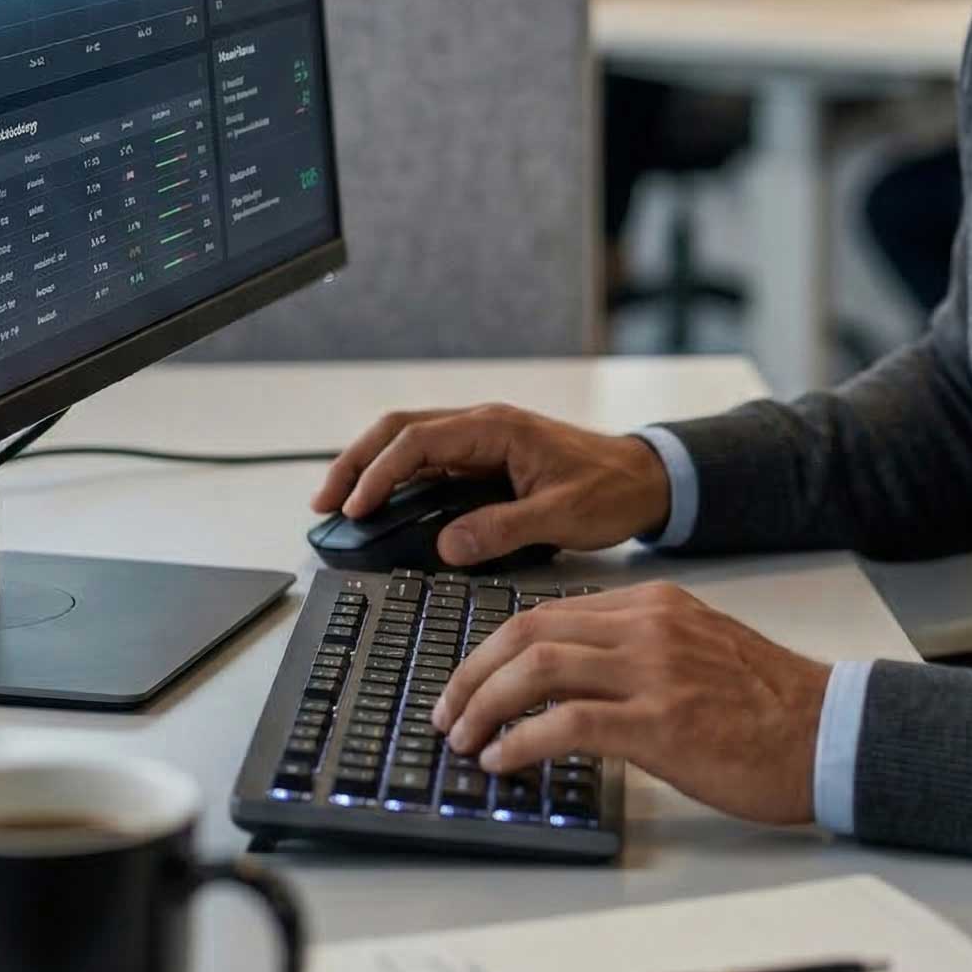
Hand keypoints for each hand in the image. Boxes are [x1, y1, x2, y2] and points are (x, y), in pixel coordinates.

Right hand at [309, 405, 671, 565]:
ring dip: (372, 466)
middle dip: (356, 461)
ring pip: (409, 441)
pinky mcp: (486, 459)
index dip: (379, 473)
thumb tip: (447, 545)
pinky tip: (384, 503)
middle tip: (324, 503)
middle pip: (399, 430)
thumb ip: (502, 529)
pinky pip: (429, 460)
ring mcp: (483, 440)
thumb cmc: (611, 489)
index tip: (354, 507)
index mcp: (496, 429)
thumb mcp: (560, 515)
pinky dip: (398, 477)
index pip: (418, 441)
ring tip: (341, 503)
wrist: (647, 478)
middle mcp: (483, 426)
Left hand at [433, 581, 831, 825]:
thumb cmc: (768, 706)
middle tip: (446, 710)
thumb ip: (639, 652)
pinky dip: (524, 741)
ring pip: (539, 668)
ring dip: (485, 704)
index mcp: (654, 605)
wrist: (828, 731)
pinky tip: (505, 761)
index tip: (468, 679)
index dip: (494, 646)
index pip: (549, 610)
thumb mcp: (697, 652)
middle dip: (472, 671)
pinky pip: (570, 723)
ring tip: (464, 739)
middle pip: (529, 631)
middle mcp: (648, 627)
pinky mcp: (662, 723)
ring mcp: (654, 672)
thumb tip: (570, 684)